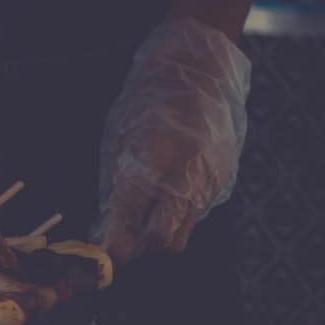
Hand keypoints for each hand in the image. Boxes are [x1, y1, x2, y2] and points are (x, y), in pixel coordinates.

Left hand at [95, 18, 251, 262]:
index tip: (101, 253)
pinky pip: (196, 214)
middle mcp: (184, 180)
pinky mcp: (223, 181)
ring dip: (158, 235)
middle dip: (139, 250)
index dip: (113, 249)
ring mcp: (209, 182)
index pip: (129, 228)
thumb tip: (104, 232)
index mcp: (150, 167)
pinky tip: (165, 195)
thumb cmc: (147, 102)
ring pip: (183, 233)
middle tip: (121, 239)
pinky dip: (177, 215)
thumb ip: (115, 191)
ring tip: (141, 216)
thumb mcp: (118, 143)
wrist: (198, 71)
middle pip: (162, 243)